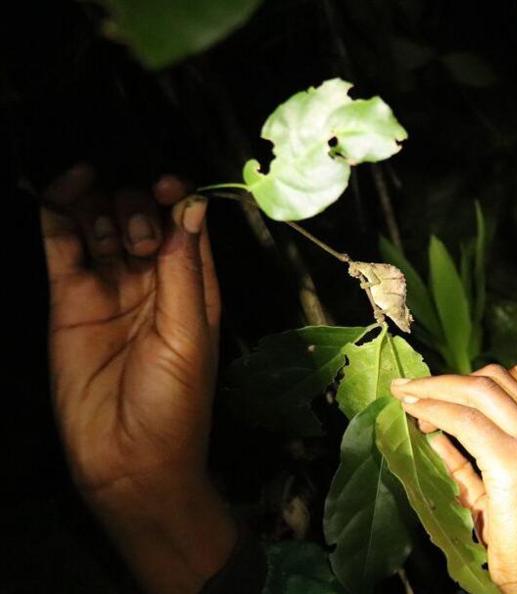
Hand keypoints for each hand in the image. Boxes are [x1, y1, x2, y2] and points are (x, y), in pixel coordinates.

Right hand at [40, 165, 234, 593]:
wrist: (127, 460)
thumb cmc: (175, 402)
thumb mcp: (189, 333)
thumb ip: (184, 268)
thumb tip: (192, 204)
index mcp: (193, 285)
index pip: (185, 225)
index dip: (176, 198)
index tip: (167, 185)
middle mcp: (151, 279)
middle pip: (141, 216)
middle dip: (138, 211)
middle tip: (138, 243)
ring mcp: (108, 287)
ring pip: (101, 224)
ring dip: (102, 207)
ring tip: (105, 223)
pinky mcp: (68, 298)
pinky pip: (62, 246)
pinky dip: (61, 214)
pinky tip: (66, 187)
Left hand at [391, 364, 516, 593]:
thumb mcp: (500, 494)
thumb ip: (472, 463)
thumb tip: (436, 437)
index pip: (516, 381)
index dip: (470, 378)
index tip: (436, 388)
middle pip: (493, 379)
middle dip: (445, 379)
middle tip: (410, 387)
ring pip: (479, 391)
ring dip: (435, 389)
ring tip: (407, 397)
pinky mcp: (514, 463)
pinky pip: (466, 421)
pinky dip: (436, 411)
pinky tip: (416, 416)